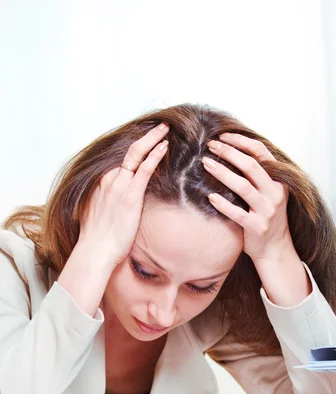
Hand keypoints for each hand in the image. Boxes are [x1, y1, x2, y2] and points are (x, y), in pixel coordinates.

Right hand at [78, 123, 168, 266]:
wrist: (95, 250)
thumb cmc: (98, 240)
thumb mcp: (98, 216)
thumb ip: (107, 205)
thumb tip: (113, 208)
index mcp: (102, 184)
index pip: (122, 161)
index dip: (137, 150)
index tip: (147, 143)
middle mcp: (109, 180)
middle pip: (129, 152)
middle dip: (146, 137)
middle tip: (159, 127)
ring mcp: (119, 186)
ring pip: (136, 154)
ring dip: (152, 139)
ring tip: (165, 130)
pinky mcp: (130, 195)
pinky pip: (144, 168)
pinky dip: (155, 155)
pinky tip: (164, 146)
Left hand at [202, 133, 292, 263]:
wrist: (275, 248)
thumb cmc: (266, 216)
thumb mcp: (268, 192)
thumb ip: (256, 175)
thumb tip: (231, 150)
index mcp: (278, 180)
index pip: (260, 152)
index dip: (241, 141)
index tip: (222, 136)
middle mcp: (275, 193)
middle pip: (251, 166)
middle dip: (229, 153)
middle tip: (210, 146)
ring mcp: (267, 211)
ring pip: (244, 187)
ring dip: (223, 173)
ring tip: (205, 164)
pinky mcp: (257, 227)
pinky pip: (238, 213)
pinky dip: (223, 204)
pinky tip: (210, 197)